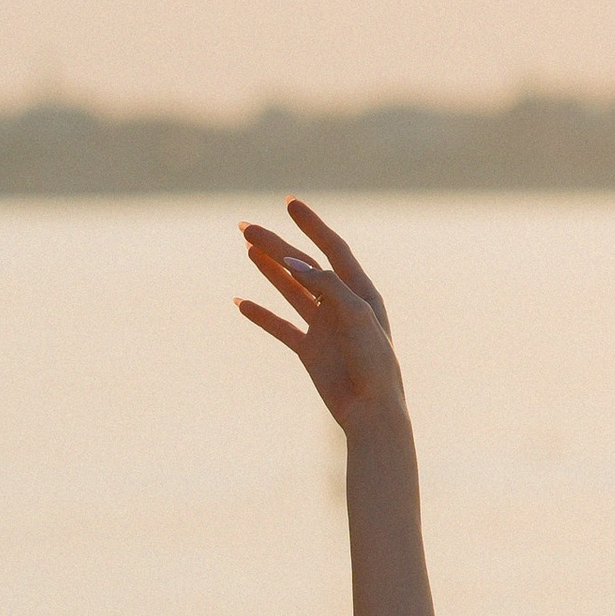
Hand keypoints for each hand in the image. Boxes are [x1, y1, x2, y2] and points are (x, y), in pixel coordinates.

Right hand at [236, 202, 404, 433]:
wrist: (371, 411)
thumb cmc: (373, 362)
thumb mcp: (355, 315)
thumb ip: (326, 285)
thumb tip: (291, 260)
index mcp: (360, 292)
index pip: (333, 249)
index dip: (312, 225)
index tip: (289, 203)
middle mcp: (341, 305)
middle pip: (303, 266)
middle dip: (276, 245)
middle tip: (244, 226)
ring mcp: (324, 327)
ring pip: (290, 290)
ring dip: (268, 270)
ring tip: (246, 248)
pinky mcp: (310, 351)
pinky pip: (281, 327)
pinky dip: (261, 316)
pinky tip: (241, 303)